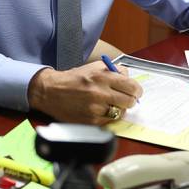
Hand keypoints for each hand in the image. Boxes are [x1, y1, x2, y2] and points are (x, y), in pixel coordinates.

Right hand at [27, 61, 142, 124]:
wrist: (51, 91)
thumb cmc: (74, 79)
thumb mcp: (94, 67)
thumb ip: (114, 71)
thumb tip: (130, 80)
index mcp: (102, 77)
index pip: (132, 86)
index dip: (137, 90)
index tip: (135, 92)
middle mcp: (100, 93)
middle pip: (129, 101)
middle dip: (130, 100)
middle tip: (126, 99)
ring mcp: (95, 108)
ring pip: (120, 113)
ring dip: (118, 109)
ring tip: (110, 104)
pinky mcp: (90, 121)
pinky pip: (109, 121)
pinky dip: (108, 116)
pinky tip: (100, 110)